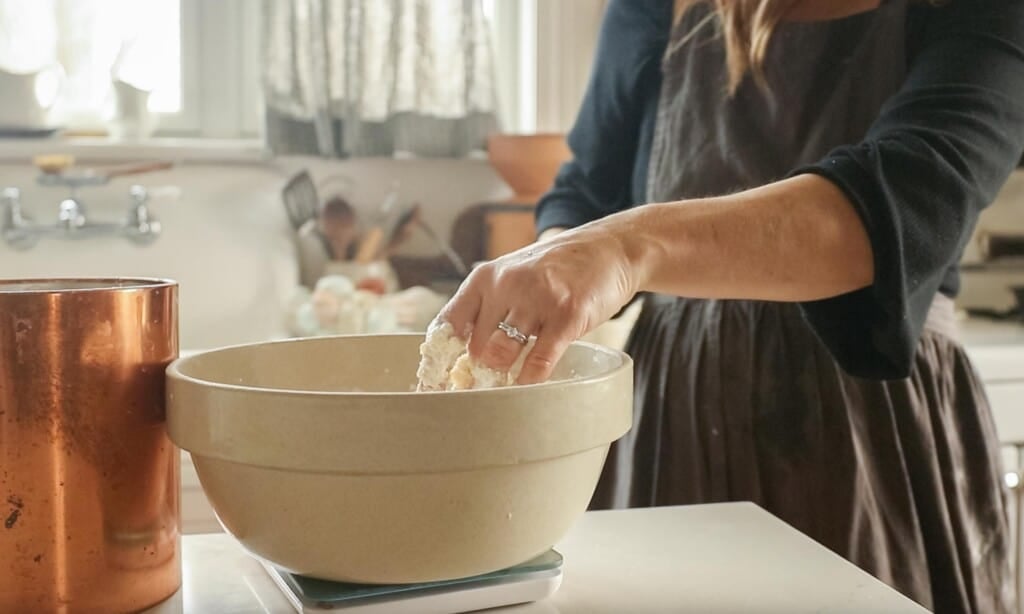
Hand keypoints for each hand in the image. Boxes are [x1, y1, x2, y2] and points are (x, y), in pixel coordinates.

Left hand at [438, 222, 639, 383]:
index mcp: (486, 277)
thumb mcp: (514, 275)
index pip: (448, 324)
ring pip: (502, 355)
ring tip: (508, 390)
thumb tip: (465, 357)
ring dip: (503, 378)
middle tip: (487, 389)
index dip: (441, 358)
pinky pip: (539, 361)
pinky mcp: (566, 315)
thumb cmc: (559, 269)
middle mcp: (506, 284)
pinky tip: (530, 388)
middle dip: (479, 373)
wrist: (610, 248)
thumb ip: (490, 307)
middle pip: (476, 347)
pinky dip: (531, 380)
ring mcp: (536, 299)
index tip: (441, 383)